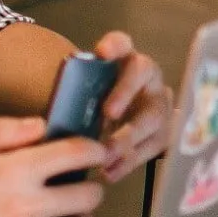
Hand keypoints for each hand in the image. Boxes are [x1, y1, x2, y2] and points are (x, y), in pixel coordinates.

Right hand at [0, 114, 106, 216]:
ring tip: (66, 216)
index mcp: (14, 171)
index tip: (95, 152)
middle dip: (89, 187)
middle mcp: (24, 208)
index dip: (94, 150)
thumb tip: (40, 127)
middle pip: (87, 197)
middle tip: (81, 186)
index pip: (76, 155)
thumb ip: (2, 131)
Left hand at [90, 31, 171, 181]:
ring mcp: (160, 103)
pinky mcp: (165, 131)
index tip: (102, 53)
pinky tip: (111, 173)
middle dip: (125, 92)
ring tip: (106, 156)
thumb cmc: (98, 106)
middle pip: (142, 73)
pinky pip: (152, 146)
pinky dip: (130, 161)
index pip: (122, 43)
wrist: (128, 121)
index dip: (115, 45)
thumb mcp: (89, 96)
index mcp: (125, 60)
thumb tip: (52, 122)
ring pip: (152, 114)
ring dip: (129, 136)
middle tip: (108, 113)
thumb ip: (78, 99)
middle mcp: (148, 76)